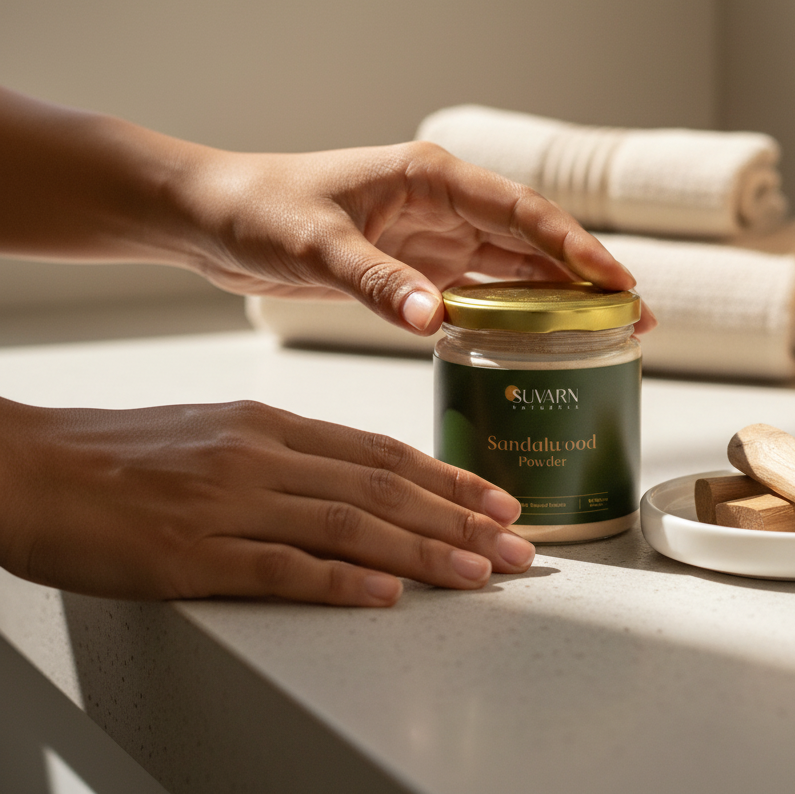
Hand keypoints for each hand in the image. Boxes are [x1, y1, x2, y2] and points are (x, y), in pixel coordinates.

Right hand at [0, 397, 535, 605]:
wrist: (36, 469)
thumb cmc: (128, 454)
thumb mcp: (222, 432)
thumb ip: (289, 453)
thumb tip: (357, 479)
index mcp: (272, 426)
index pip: (382, 452)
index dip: (449, 479)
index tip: (499, 501)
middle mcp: (263, 456)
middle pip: (383, 487)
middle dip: (460, 519)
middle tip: (519, 546)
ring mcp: (230, 503)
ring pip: (349, 524)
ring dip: (424, 550)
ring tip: (480, 572)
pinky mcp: (192, 554)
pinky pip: (280, 568)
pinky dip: (340, 582)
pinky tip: (387, 595)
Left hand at [177, 141, 655, 333]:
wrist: (217, 217)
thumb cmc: (260, 209)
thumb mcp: (315, 245)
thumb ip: (376, 281)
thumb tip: (435, 321)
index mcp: (431, 178)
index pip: (521, 211)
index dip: (574, 246)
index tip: (617, 281)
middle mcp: (444, 204)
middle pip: (532, 239)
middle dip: (585, 275)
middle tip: (636, 315)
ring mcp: (434, 236)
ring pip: (513, 267)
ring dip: (558, 296)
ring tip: (608, 330)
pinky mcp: (418, 266)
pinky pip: (479, 290)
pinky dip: (514, 312)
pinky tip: (541, 338)